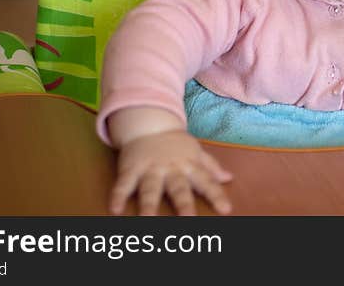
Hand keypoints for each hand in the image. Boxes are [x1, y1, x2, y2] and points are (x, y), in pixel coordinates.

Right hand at [109, 129, 232, 215]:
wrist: (148, 124)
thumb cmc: (175, 144)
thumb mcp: (195, 152)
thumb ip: (211, 166)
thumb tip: (229, 178)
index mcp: (189, 165)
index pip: (206, 181)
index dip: (216, 195)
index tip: (226, 210)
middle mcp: (170, 168)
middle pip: (178, 187)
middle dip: (183, 203)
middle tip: (188, 219)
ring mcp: (150, 168)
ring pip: (150, 188)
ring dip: (149, 203)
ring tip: (148, 219)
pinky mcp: (130, 169)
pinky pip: (123, 184)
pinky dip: (118, 196)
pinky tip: (115, 209)